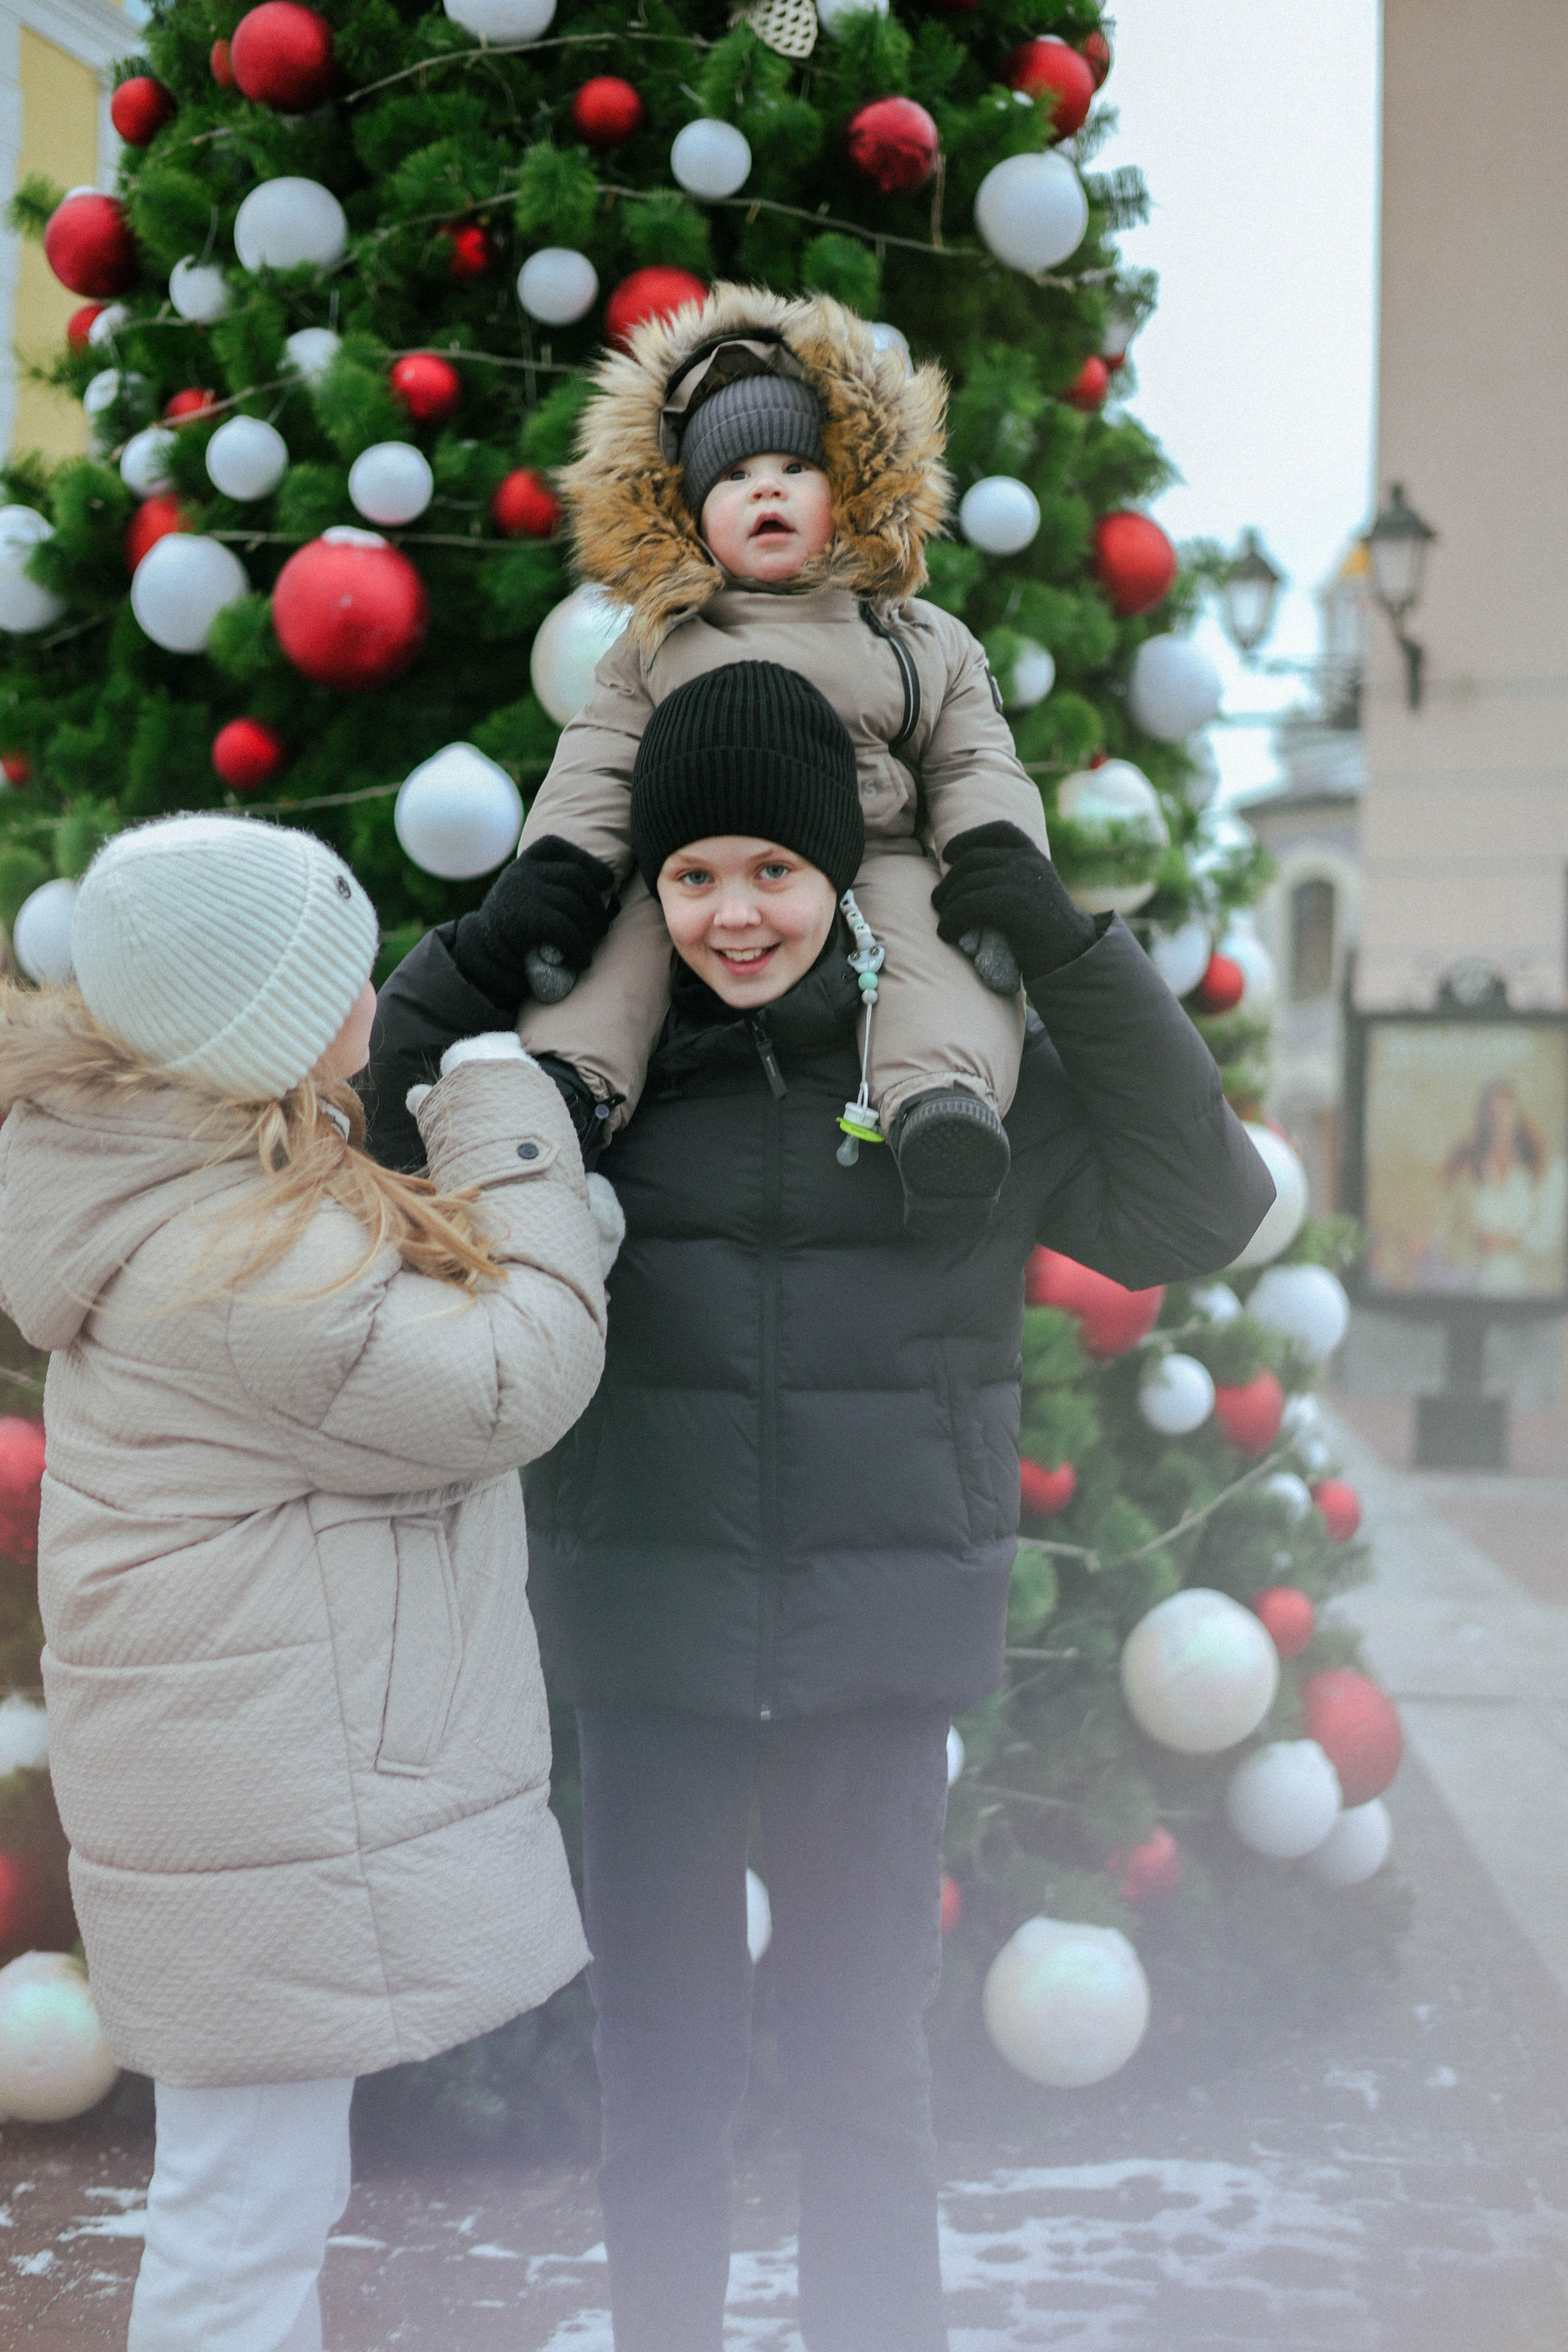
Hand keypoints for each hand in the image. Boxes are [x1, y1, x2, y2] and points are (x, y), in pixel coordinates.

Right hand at [452, 837, 615, 1012]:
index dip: (588, 861)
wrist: (482, 958)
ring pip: (572, 903)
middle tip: (600, 928)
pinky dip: (577, 947)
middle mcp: (522, 871)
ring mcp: (522, 891)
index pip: (557, 848)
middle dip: (594, 904)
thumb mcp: (531, 898)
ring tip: (588, 947)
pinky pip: (564, 928)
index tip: (606, 881)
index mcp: (523, 863)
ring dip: (587, 929)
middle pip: (574, 876)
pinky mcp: (524, 918)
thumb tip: (609, 898)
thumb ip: (555, 888)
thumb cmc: (516, 932)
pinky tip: (581, 960)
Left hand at [932, 822, 1097, 982]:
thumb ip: (1011, 875)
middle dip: (950, 881)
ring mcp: (1020, 879)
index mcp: (1033, 855)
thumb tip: (965, 873)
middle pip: (973, 859)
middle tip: (938, 901)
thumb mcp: (1034, 890)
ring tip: (944, 922)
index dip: (969, 838)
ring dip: (947, 904)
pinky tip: (947, 933)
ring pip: (967, 883)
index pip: (999, 830)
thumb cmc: (1046, 929)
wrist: (1072, 954)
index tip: (949, 854)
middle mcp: (1027, 861)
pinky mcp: (1011, 903)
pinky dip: (951, 920)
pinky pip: (967, 905)